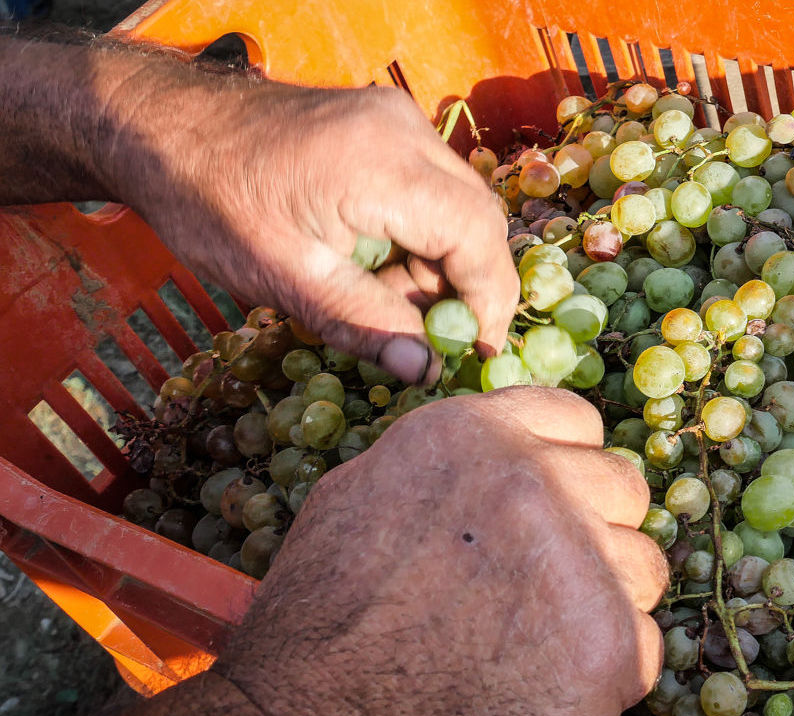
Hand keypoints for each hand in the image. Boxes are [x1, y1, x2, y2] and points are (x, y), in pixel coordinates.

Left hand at [115, 78, 516, 383]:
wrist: (159, 127)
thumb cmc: (209, 202)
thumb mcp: (283, 277)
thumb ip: (362, 322)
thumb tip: (426, 372)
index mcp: (382, 167)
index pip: (477, 237)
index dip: (488, 302)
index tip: (473, 354)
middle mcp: (404, 131)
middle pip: (479, 219)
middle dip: (466, 285)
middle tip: (429, 336)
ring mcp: (398, 120)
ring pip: (460, 204)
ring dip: (442, 262)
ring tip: (384, 298)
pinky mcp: (387, 122)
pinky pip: (434, 186)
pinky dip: (423, 232)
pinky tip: (376, 262)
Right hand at [208, 387, 665, 715]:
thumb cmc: (322, 621)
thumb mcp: (358, 497)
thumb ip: (444, 460)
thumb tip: (499, 447)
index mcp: (475, 436)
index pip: (574, 420)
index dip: (564, 465)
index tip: (550, 504)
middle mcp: (536, 481)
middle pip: (622, 487)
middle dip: (594, 529)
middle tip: (542, 583)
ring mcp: (579, 559)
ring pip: (643, 565)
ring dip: (605, 600)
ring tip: (537, 640)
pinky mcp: (608, 641)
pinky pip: (644, 644)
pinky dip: (607, 673)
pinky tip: (545, 685)